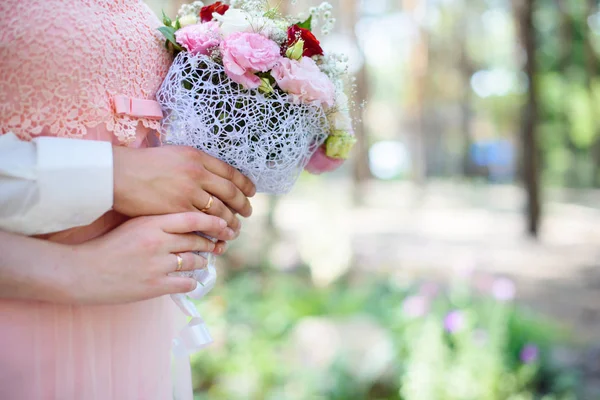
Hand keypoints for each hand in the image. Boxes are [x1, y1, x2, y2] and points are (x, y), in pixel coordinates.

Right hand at [66, 212, 228, 303]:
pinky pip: (186, 283)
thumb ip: (159, 222)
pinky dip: (190, 281)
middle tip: (219, 245)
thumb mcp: (133, 225)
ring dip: (202, 262)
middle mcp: (157, 241)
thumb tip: (190, 222)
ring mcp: (156, 265)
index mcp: (151, 222)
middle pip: (197, 240)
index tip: (224, 225)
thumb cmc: (108, 246)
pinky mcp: (154, 286)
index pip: (192, 218)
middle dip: (211, 243)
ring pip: (195, 261)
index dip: (213, 221)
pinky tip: (188, 280)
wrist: (81, 272)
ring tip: (202, 261)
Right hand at [112, 146, 255, 231]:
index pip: (230, 172)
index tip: (251, 191)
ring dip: (230, 223)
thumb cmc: (141, 165)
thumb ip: (193, 164)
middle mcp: (196, 173)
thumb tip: (210, 173)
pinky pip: (203, 224)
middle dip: (242, 204)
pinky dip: (213, 232)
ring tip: (234, 230)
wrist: (117, 175)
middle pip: (230, 192)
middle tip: (248, 212)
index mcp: (196, 157)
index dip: (244, 184)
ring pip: (220, 211)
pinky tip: (216, 238)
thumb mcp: (172, 155)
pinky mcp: (177, 211)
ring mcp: (188, 193)